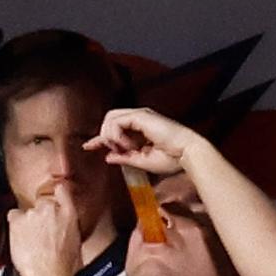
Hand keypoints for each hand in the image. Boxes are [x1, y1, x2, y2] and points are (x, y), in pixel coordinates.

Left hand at [8, 184, 81, 275]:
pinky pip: (14, 216)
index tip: (56, 193)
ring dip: (30, 223)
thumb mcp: (76, 244)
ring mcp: (33, 214)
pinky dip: (17, 226)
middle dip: (42, 215)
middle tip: (44, 234)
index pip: (62, 190)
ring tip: (34, 241)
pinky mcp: (17, 220)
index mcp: (69, 215)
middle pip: (43, 203)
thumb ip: (68, 228)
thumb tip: (63, 228)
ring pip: (28, 212)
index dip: (58, 192)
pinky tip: (24, 239)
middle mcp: (51, 209)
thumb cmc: (64, 267)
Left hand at [83, 108, 197, 174]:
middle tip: (117, 151)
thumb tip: (108, 157)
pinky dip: (118, 135)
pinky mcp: (140, 115)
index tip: (88, 147)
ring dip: (111, 136)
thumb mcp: (143, 161)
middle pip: (108, 120)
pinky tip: (129, 146)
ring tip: (125, 150)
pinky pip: (117, 122)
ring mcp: (139, 115)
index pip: (114, 128)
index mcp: (140, 128)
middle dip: (105, 137)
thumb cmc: (172, 159)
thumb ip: (125, 158)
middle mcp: (138, 118)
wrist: (187, 153)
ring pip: (110, 118)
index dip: (100, 138)